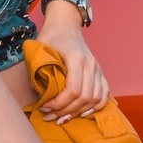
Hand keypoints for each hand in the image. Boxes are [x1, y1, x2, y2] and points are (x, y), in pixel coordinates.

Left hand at [36, 3, 109, 123]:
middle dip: (66, 111)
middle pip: (84, 98)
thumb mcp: (40, 50)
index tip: (44, 106)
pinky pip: (104, 94)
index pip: (73, 90)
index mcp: (76, 58)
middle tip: (49, 116)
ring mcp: (98, 69)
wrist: (66, 25)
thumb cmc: (51, 37)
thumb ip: (38, 71)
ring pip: (95, 99)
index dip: (59, 104)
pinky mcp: (100, 73)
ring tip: (62, 117)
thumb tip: (38, 95)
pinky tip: (82, 113)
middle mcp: (90, 64)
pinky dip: (96, 107)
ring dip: (79, 112)